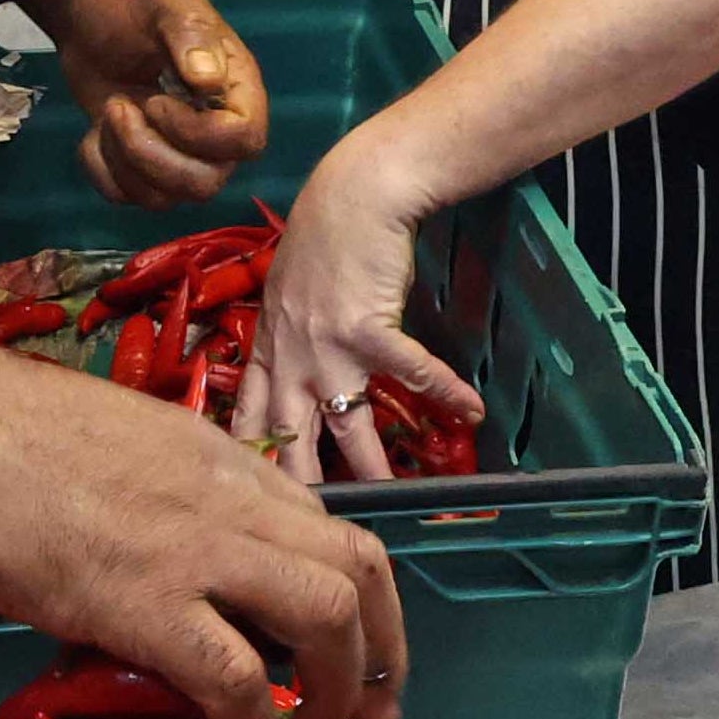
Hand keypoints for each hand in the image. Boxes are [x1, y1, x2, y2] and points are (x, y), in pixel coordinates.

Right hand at [0, 324, 404, 718]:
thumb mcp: (119, 450)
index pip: (326, 529)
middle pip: (359, 571)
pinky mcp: (143, 601)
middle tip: (368, 714)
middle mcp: (233, 500)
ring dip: (341, 688)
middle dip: (383, 651)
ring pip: (328, 615)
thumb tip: (168, 561)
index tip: (354, 652)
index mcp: (224, 461)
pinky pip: (237, 675)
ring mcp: (196, 549)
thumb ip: (165, 499)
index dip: (356, 600)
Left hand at [53, 0, 267, 207]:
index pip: (245, 141)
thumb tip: (208, 81)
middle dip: (152, 155)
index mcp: (236, 92)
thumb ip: (191, 34)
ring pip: (165, 198)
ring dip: (124, 161)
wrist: (89, 16)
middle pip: (205, 183)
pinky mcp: (141, 167)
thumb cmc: (135, 4)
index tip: (157, 100)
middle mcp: (215, 133)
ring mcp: (179, 155)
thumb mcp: (166, 1)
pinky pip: (128, 197)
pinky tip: (93, 133)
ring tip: (108, 111)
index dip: (199, 134)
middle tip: (119, 107)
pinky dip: (102, 171)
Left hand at [228, 132, 482, 481]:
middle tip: (310, 526)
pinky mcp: (368, 327)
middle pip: (289, 434)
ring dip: (372, 463)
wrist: (353, 192)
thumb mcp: (287, 286)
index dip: (250, 455)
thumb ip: (287, 329)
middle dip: (299, 483)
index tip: (250, 492)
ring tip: (390, 498)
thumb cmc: (323, 232)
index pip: (248, 412)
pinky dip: (443, 393)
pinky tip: (471, 414)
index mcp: (270, 344)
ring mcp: (327, 344)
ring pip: (347, 422)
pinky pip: (409, 372)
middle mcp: (291, 353)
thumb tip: (294, 359)